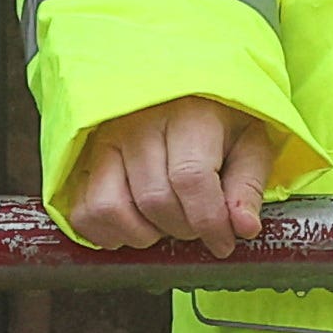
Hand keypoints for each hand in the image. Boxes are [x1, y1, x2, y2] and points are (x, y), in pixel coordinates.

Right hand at [62, 95, 286, 255]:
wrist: (181, 89)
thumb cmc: (219, 119)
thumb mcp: (249, 142)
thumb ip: (248, 185)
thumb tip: (244, 228)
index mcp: (189, 113)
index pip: (190, 178)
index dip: (209, 222)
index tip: (224, 243)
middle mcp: (139, 122)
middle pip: (155, 199)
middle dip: (183, 229)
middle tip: (198, 226)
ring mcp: (105, 138)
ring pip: (112, 208)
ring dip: (144, 234)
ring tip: (166, 224)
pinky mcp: (84, 156)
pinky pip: (83, 211)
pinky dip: (108, 233)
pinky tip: (135, 226)